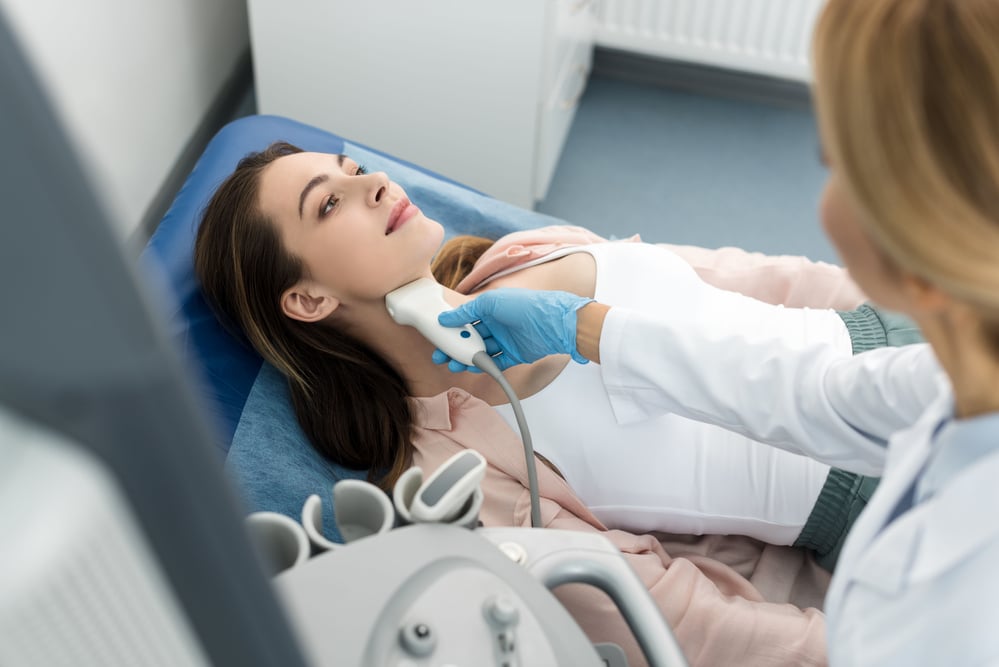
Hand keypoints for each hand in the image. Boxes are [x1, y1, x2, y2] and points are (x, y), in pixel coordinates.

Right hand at [434, 288, 593, 371]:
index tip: (438, 336)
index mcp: (491, 309)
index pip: (466, 319)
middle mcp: (497, 324)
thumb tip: (446, 318)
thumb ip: (467, 310)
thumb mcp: (491, 302)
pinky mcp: (514, 355)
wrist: (553, 324)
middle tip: (441, 356)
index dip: (452, 328)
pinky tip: (470, 368)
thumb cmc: (524, 306)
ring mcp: (506, 340)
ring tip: (453, 365)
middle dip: (455, 347)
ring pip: (480, 352)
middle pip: (471, 338)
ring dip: (466, 359)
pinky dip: (482, 367)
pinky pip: (495, 363)